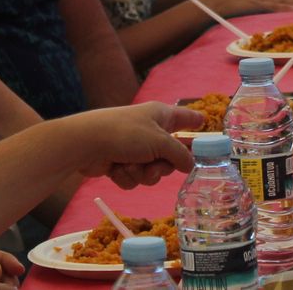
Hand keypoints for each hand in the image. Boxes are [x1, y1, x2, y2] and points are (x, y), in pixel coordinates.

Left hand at [73, 102, 203, 188]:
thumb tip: (191, 165)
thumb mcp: (160, 142)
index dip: (195, 121)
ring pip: (152, 171)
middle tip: (154, 166)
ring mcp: (134, 148)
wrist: (86, 143)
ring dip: (142, 173)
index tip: (205, 122)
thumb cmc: (126, 134)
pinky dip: (127, 176)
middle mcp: (150, 131)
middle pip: (170, 156)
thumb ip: (180, 155)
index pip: (185, 117)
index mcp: (161, 116)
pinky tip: (116, 170)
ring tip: (130, 167)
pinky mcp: (121, 163)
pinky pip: (135, 177)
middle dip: (161, 166)